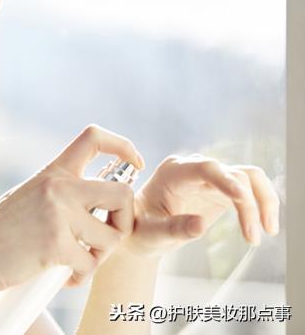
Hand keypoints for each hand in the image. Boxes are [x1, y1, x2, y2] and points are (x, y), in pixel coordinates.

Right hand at [0, 124, 143, 291]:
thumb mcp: (29, 197)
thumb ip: (59, 192)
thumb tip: (98, 202)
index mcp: (51, 172)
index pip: (93, 138)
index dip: (122, 146)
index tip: (134, 162)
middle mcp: (57, 187)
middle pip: (121, 192)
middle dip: (125, 220)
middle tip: (109, 234)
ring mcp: (57, 215)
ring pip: (111, 236)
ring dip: (101, 255)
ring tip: (80, 261)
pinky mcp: (55, 245)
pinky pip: (89, 263)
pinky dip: (82, 276)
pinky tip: (65, 276)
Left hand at [120, 154, 280, 257]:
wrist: (140, 231)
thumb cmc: (139, 229)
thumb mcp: (150, 233)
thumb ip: (172, 229)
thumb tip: (200, 225)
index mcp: (173, 172)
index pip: (204, 168)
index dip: (225, 179)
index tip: (241, 198)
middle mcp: (194, 169)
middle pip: (233, 173)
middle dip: (249, 203)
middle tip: (254, 236)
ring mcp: (209, 178)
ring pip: (248, 177)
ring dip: (263, 201)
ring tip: (266, 232)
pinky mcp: (221, 189)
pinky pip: (249, 190)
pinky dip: (260, 205)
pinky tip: (263, 228)